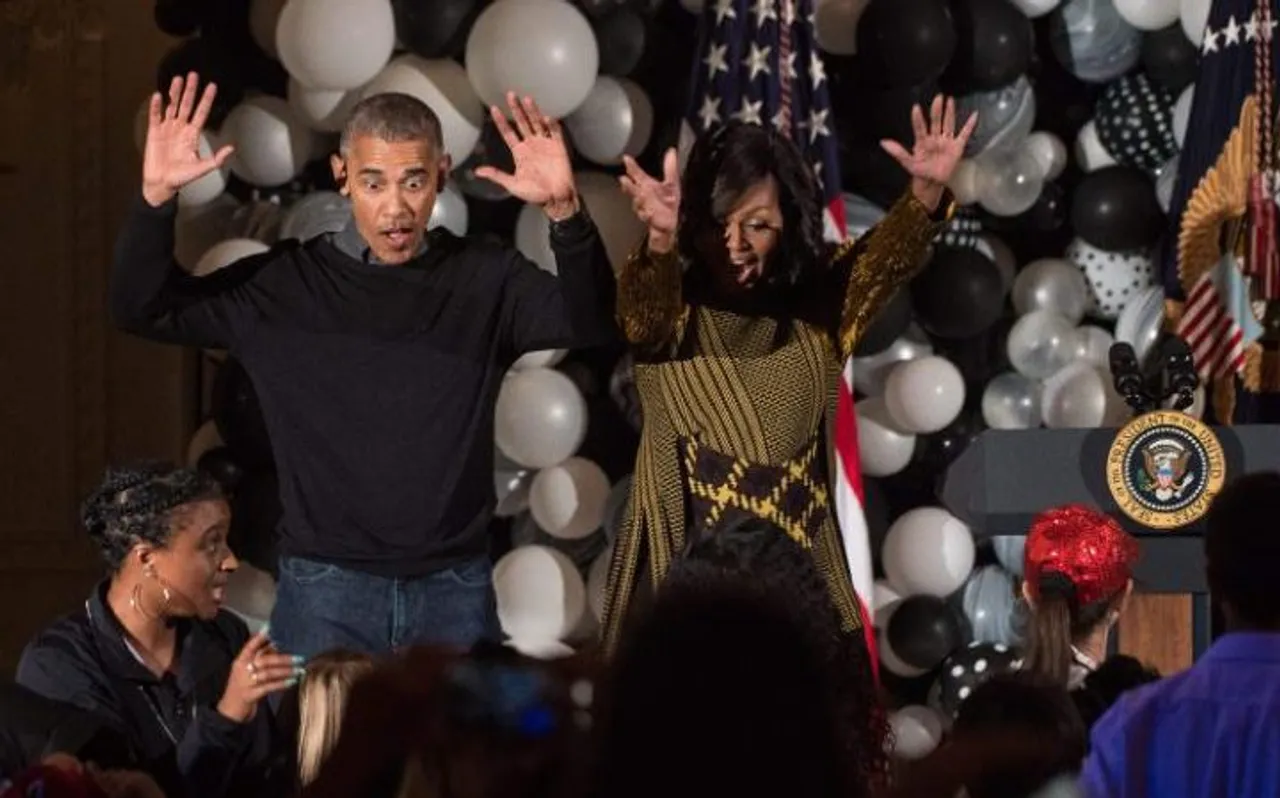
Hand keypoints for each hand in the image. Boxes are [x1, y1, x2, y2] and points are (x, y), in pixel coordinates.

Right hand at [141, 72, 232, 206]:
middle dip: (191, 90)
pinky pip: (155, 116)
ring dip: (175, 93)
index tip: (212, 86)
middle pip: (187, 105)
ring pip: (172, 106)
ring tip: (178, 79)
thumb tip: (232, 148)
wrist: (162, 184)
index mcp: (193, 135)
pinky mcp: (154, 133)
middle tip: (194, 75)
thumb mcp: (202, 168)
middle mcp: (181, 128)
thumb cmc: (182, 178)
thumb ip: (217, 159)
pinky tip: (158, 96)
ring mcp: (167, 129)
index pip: (201, 113)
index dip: (206, 100)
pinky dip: (156, 106)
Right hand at [217, 628, 301, 722]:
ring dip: (286, 671)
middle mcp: (241, 669)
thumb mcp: (246, 670)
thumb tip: (278, 644)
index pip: (250, 646)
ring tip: (300, 670)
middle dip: (283, 657)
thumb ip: (259, 658)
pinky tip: (292, 681)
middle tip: (300, 657)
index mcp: (240, 661)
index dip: (260, 637)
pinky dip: (281, 684)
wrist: (229, 711)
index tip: (271, 627)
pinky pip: (268, 687)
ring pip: (268, 673)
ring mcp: (245, 683)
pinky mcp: (250, 695)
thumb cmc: (242, 687)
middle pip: (264, 659)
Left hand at [475, 93, 576, 219]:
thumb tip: (477, 171)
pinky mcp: (558, 147)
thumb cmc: (535, 194)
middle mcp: (531, 145)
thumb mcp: (512, 185)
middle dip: (516, 109)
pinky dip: (552, 125)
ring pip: (537, 123)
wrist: (556, 199)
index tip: (494, 109)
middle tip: (510, 95)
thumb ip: (497, 175)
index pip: (508, 133)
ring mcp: (545, 144)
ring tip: (527, 100)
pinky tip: (546, 118)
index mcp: (520, 152)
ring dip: (532, 112)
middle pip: (522, 122)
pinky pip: (555, 133)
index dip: (501, 121)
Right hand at [619, 148, 680, 253]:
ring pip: (638, 202)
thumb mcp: (672, 183)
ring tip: (639, 195)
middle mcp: (643, 195)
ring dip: (637, 199)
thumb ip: (670, 167)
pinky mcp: (650, 218)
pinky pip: (646, 216)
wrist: (668, 223)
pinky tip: (648, 213)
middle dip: (629, 186)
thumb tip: (672, 151)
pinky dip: (646, 214)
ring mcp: (645, 207)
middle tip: (624, 179)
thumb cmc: (667, 202)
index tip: (626, 158)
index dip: (632, 166)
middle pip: (634, 189)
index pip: (637, 174)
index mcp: (648, 185)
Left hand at [880, 95, 976, 210]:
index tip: (915, 107)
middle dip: (937, 110)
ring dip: (949, 112)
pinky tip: (974, 115)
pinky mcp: (957, 147)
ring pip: (948, 124)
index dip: (918, 119)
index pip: (920, 128)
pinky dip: (970, 125)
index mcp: (922, 141)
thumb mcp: (907, 163)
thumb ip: (897, 152)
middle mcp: (934, 138)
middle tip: (938, 97)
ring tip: (949, 100)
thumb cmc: (919, 171)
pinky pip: (964, 134)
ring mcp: (946, 141)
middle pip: (936, 122)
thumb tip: (883, 142)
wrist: (932, 182)